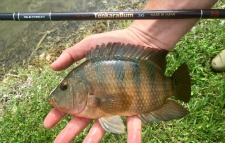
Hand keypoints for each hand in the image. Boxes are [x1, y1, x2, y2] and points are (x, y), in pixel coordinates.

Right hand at [44, 27, 154, 142]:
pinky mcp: (135, 105)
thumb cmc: (116, 42)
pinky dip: (133, 133)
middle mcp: (101, 97)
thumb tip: (52, 67)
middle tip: (59, 142)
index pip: (70, 101)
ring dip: (95, 137)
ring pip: (105, 123)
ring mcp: (118, 103)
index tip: (49, 123)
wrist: (143, 43)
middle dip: (70, 131)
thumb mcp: (90, 45)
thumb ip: (72, 54)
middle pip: (84, 117)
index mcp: (88, 86)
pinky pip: (134, 121)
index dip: (58, 112)